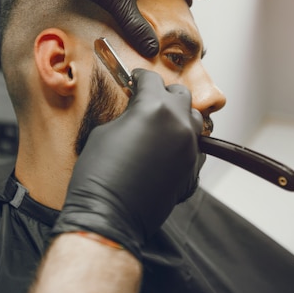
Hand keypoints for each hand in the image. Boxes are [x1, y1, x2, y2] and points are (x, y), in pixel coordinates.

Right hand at [51, 69, 204, 258]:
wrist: (109, 215)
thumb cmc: (98, 174)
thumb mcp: (105, 131)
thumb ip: (129, 114)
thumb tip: (138, 111)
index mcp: (154, 108)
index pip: (152, 79)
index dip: (140, 77)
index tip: (136, 79)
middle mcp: (178, 124)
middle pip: (180, 95)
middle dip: (164, 93)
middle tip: (149, 98)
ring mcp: (190, 148)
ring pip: (194, 119)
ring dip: (179, 115)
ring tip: (162, 122)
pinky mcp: (193, 170)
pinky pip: (195, 147)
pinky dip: (183, 142)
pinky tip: (167, 149)